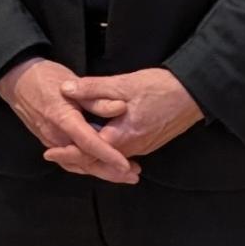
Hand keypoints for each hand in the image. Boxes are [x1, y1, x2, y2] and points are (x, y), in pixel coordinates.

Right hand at [0, 56, 138, 184]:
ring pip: (77, 164)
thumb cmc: (45, 77)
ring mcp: (50, 142)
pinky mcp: (48, 142)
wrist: (16, 80)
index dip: (109, 156)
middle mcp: (55, 136)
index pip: (89, 144)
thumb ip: (96, 99)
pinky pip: (68, 161)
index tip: (127, 166)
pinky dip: (85, 167)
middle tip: (133, 176)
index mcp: (63, 119)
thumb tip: (120, 108)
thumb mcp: (72, 82)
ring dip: (100, 172)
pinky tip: (99, 168)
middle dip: (109, 172)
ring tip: (123, 175)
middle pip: (85, 161)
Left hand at [62, 67, 203, 161]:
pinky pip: (122, 155)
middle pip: (98, 161)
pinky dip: (106, 155)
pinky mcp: (149, 143)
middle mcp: (132, 148)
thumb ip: (93, 88)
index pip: (88, 152)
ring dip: (91, 158)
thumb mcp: (123, 84)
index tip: (49, 152)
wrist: (195, 93)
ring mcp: (143, 148)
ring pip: (110, 160)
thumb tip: (66, 90)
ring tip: (71, 154)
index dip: (67, 153)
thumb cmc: (161, 87)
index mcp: (122, 135)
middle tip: (54, 155)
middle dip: (76, 159)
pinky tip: (99, 148)